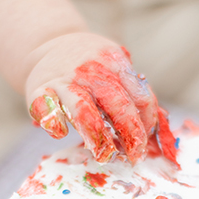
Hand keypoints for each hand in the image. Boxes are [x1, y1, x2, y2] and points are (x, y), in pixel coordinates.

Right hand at [24, 33, 175, 164]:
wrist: (49, 42)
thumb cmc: (92, 65)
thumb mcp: (116, 67)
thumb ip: (135, 92)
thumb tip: (160, 128)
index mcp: (117, 64)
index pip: (141, 98)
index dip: (148, 124)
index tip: (145, 143)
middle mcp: (92, 70)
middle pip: (119, 106)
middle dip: (130, 136)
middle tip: (133, 156)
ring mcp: (65, 79)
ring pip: (83, 110)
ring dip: (97, 137)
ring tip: (104, 155)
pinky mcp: (39, 88)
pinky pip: (45, 108)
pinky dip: (54, 123)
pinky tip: (61, 134)